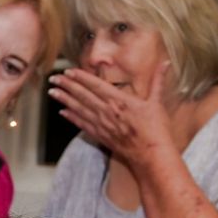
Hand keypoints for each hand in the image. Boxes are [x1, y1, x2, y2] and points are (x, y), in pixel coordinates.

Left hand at [47, 62, 175, 162]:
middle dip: (67, 86)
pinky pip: (82, 125)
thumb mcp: (157, 102)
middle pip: (83, 96)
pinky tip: (62, 112)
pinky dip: (71, 117)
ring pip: (79, 109)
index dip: (81, 77)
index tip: (68, 71)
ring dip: (64, 99)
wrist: (151, 155)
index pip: (96, 85)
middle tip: (53, 79)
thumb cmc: (156, 129)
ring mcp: (102, 125)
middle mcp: (107, 112)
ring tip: (52, 92)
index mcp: (120, 101)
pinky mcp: (101, 136)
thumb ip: (158, 81)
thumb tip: (166, 63)